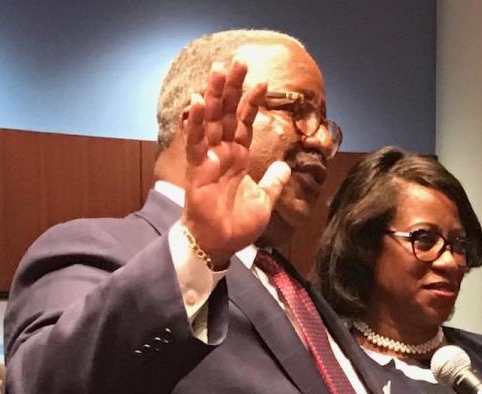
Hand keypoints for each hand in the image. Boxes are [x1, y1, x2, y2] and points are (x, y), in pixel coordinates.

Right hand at [180, 59, 291, 268]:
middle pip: (228, 113)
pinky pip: (197, 142)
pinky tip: (199, 101)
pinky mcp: (198, 170)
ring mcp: (209, 159)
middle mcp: (223, 153)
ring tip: (218, 69)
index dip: (252, 102)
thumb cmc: (238, 225)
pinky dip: (196, 122)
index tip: (262, 81)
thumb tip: (285, 164)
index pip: (245, 123)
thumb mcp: (265, 201)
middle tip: (238, 61)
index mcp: (239, 158)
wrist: (221, 245)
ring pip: (211, 120)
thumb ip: (273, 181)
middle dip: (233, 88)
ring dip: (215, 95)